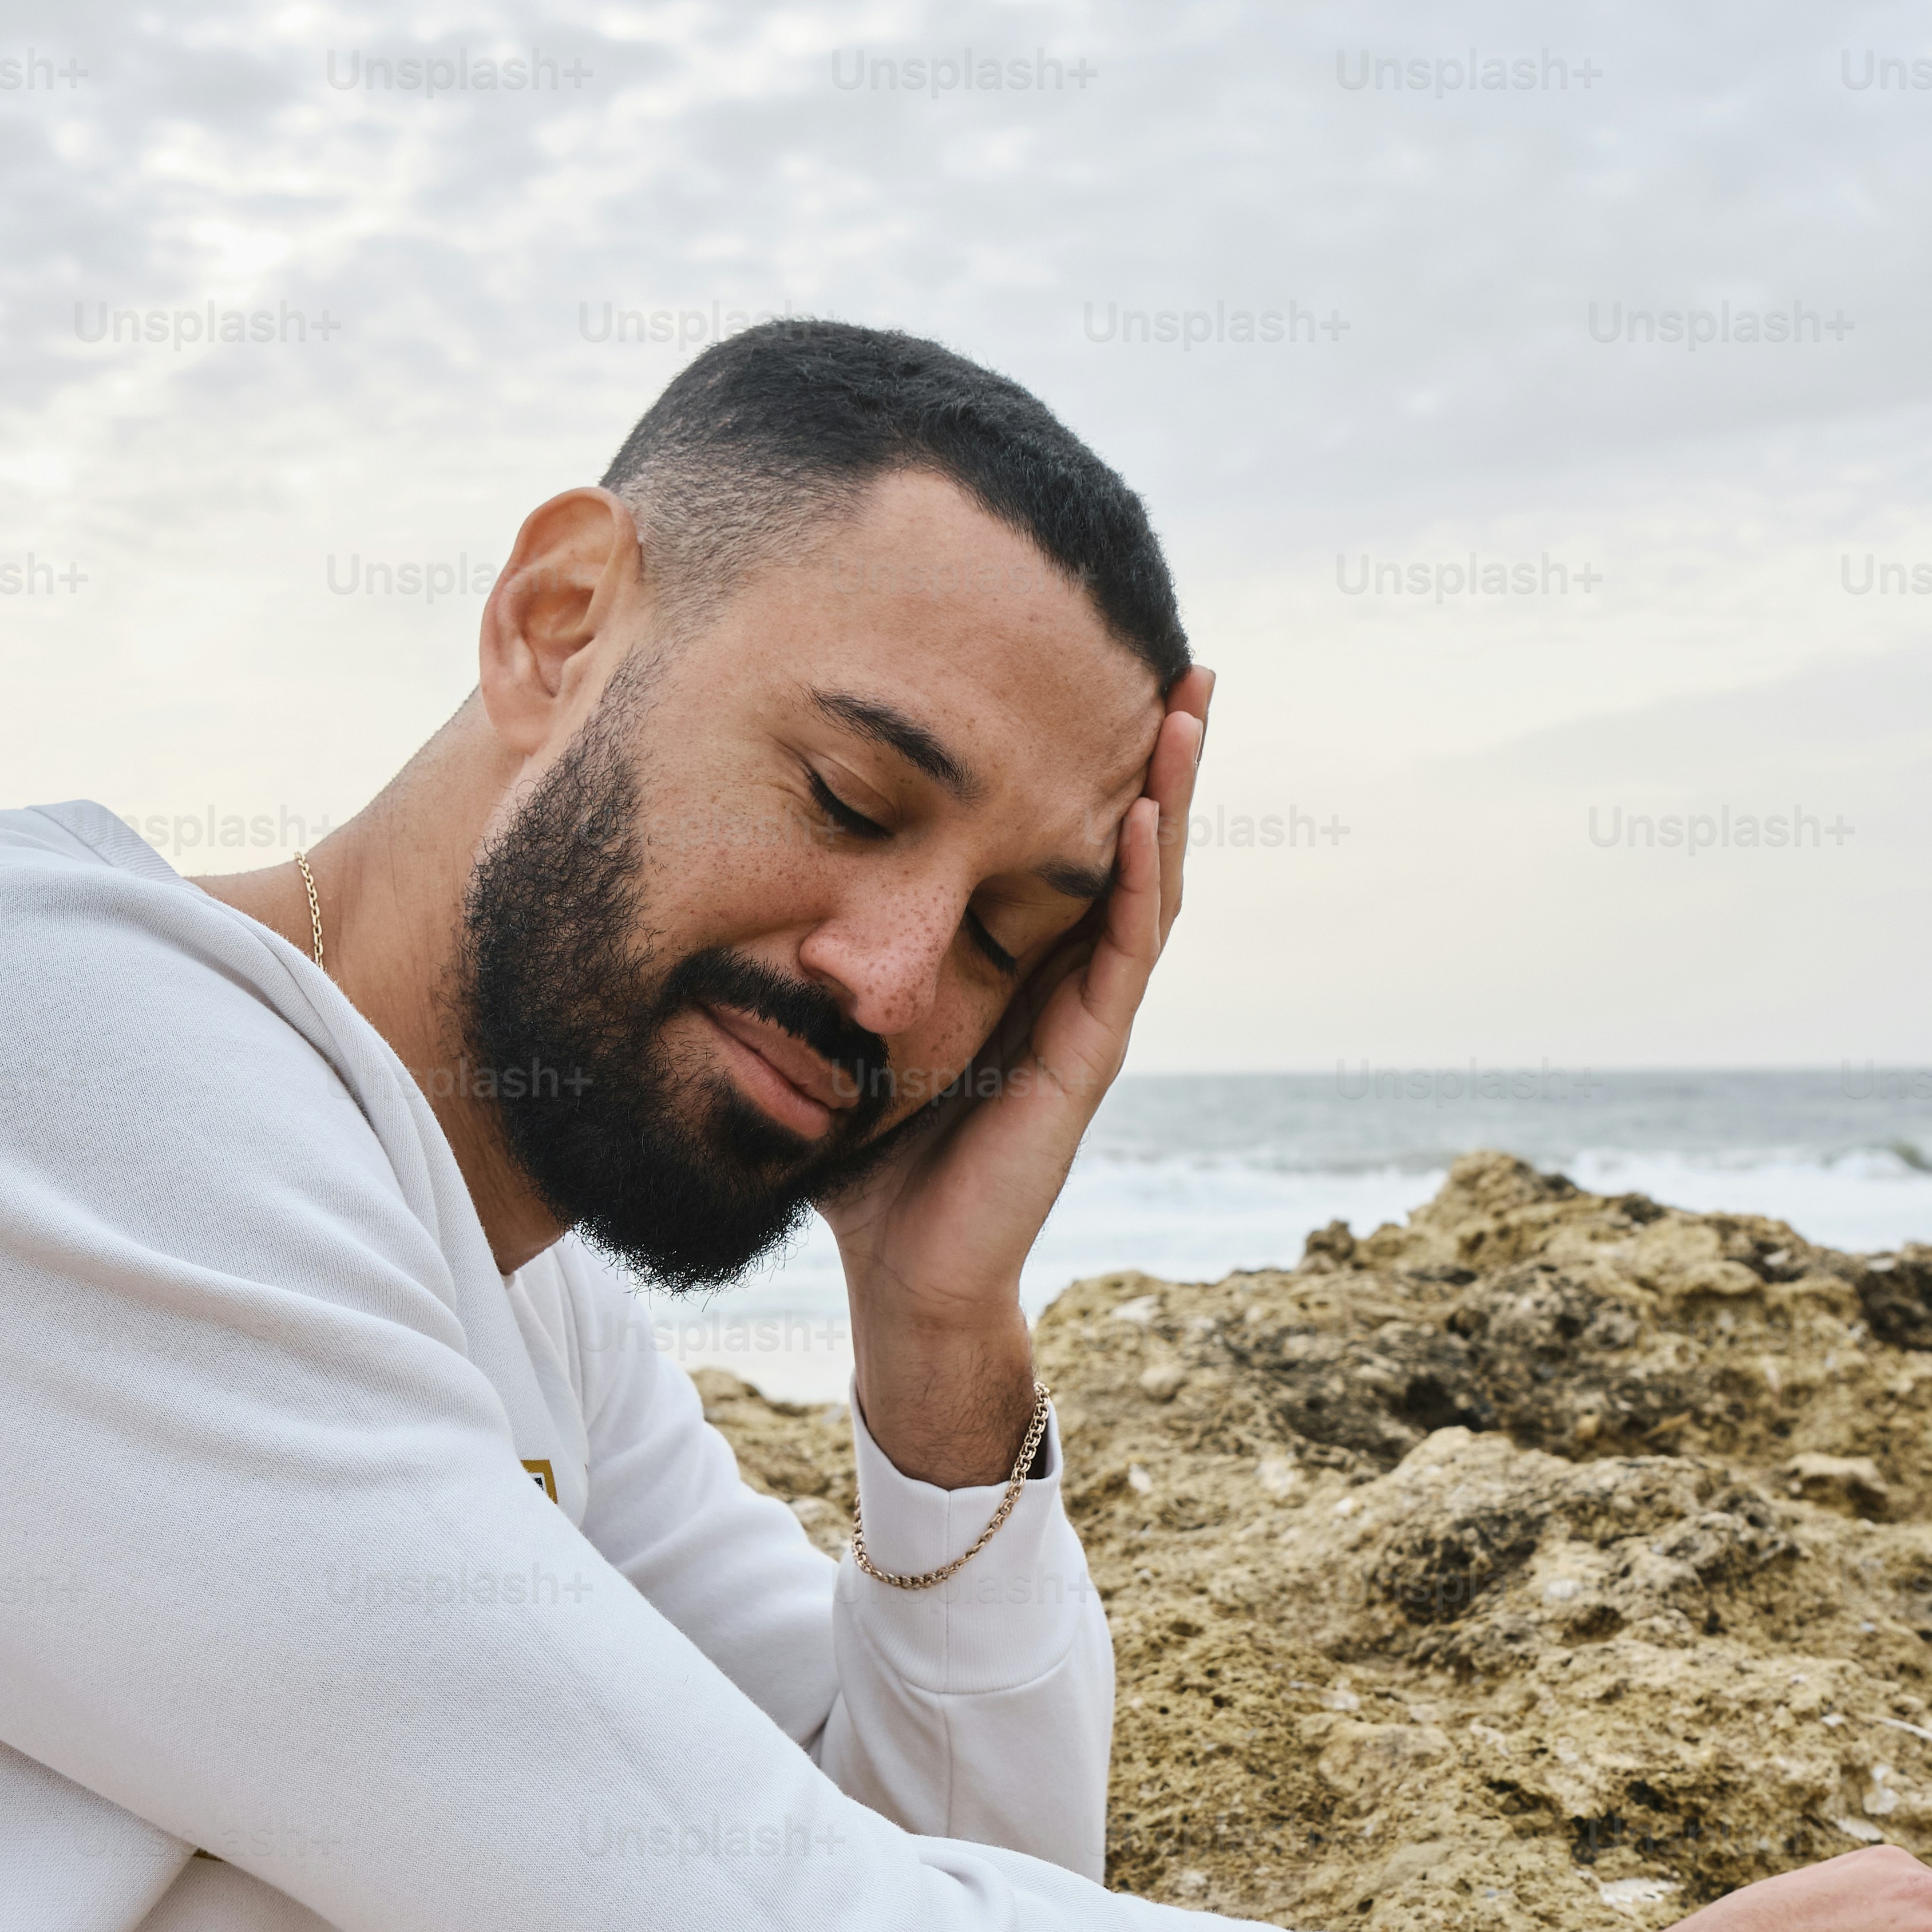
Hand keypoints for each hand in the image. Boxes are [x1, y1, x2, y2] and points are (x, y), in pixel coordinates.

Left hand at [822, 665, 1212, 1481]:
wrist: (902, 1274)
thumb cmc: (872, 1159)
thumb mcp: (847, 1025)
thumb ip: (833, 958)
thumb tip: (743, 869)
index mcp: (1018, 963)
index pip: (1066, 840)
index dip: (1089, 759)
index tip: (1098, 667)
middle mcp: (1066, 979)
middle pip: (1127, 843)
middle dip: (1160, 752)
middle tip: (1184, 657)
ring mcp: (1087, 1017)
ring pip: (1144, 882)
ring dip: (1172, 794)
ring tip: (1188, 707)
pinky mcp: (1083, 1060)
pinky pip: (1121, 954)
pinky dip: (1137, 880)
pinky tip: (1144, 813)